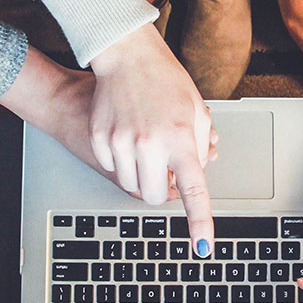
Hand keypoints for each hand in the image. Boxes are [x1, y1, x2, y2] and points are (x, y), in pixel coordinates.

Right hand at [89, 24, 215, 254]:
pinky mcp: (100, 138)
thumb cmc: (165, 81)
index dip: (199, 222)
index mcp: (181, 138)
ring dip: (142, 175)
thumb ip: (200, 148)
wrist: (127, 56)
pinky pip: (112, 168)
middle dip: (162, 190)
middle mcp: (150, 143)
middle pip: (154, 196)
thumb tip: (195, 175)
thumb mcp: (196, 111)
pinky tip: (127, 136)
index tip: (203, 246)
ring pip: (131, 186)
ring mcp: (121, 142)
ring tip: (147, 146)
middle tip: (166, 169)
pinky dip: (122, 161)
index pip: (194, 190)